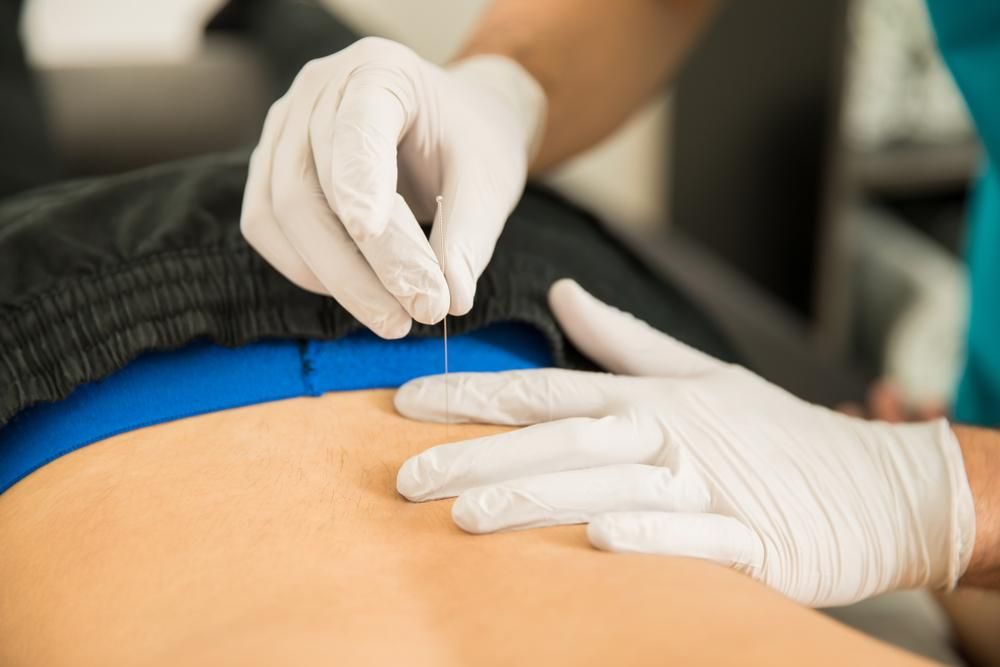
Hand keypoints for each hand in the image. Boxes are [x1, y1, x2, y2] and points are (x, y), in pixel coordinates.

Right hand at [241, 37, 545, 337]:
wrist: (451, 125)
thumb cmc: (471, 143)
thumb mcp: (489, 180)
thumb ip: (469, 236)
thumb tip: (451, 301)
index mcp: (380, 72)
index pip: (357, 128)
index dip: (359, 183)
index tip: (372, 233)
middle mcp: (319, 90)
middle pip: (312, 185)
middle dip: (364, 262)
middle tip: (419, 311)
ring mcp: (285, 126)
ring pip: (282, 212)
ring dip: (336, 279)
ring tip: (394, 319)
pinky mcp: (272, 167)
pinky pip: (266, 226)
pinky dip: (307, 269)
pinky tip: (357, 293)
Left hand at [394, 280, 975, 606]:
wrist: (876, 485)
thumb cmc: (776, 433)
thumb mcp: (700, 376)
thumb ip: (623, 340)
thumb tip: (562, 294)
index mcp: (649, 399)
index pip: (544, 392)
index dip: (472, 395)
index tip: (405, 403)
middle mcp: (667, 436)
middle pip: (558, 442)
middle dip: (477, 459)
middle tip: (406, 479)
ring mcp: (708, 486)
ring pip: (607, 486)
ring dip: (536, 499)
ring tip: (464, 518)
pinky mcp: (751, 540)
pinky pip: (694, 537)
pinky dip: (650, 534)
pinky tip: (598, 540)